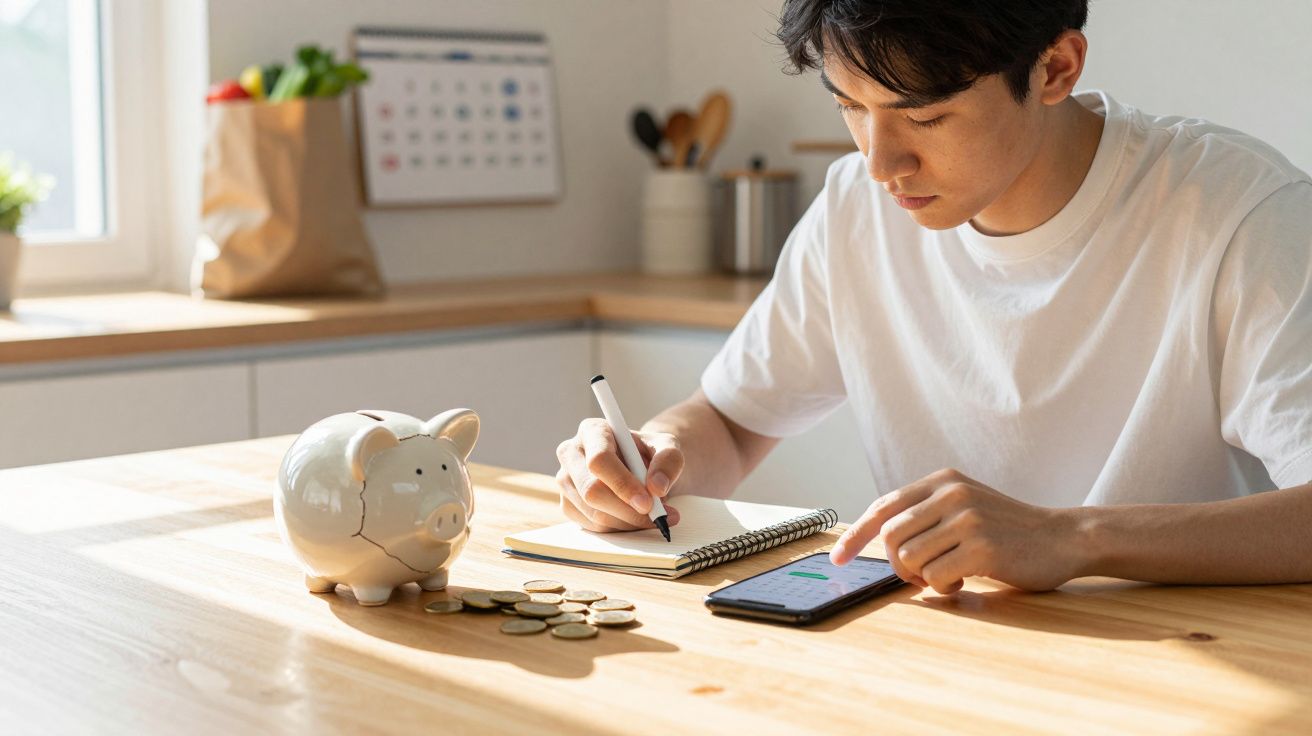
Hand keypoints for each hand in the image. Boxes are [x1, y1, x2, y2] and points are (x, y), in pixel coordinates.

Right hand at [554, 418, 682, 532]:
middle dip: (627, 510)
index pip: (599, 459)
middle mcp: (571, 453)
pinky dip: (618, 529)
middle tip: (656, 516)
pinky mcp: (567, 504)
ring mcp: (565, 480)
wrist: (641, 467)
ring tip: (652, 516)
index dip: (623, 484)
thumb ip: (668, 461)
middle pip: (591, 490)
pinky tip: (634, 518)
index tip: (648, 502)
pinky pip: (592, 527)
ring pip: (593, 513)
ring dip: (627, 522)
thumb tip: (656, 488)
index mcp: (593, 431)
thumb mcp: (668, 447)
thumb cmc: (651, 453)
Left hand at [830, 468, 1083, 593]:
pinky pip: (936, 577)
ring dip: (923, 578)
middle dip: (898, 565)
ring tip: (950, 575)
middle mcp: (951, 493)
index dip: (856, 534)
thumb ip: (926, 514)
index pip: (884, 507)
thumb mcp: (964, 506)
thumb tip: (875, 540)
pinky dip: (943, 587)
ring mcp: (967, 518)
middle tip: (921, 576)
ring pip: (910, 558)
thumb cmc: (1008, 531)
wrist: (1063, 537)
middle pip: (891, 536)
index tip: (838, 558)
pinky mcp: (982, 547)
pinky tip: (965, 581)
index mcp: (942, 480)